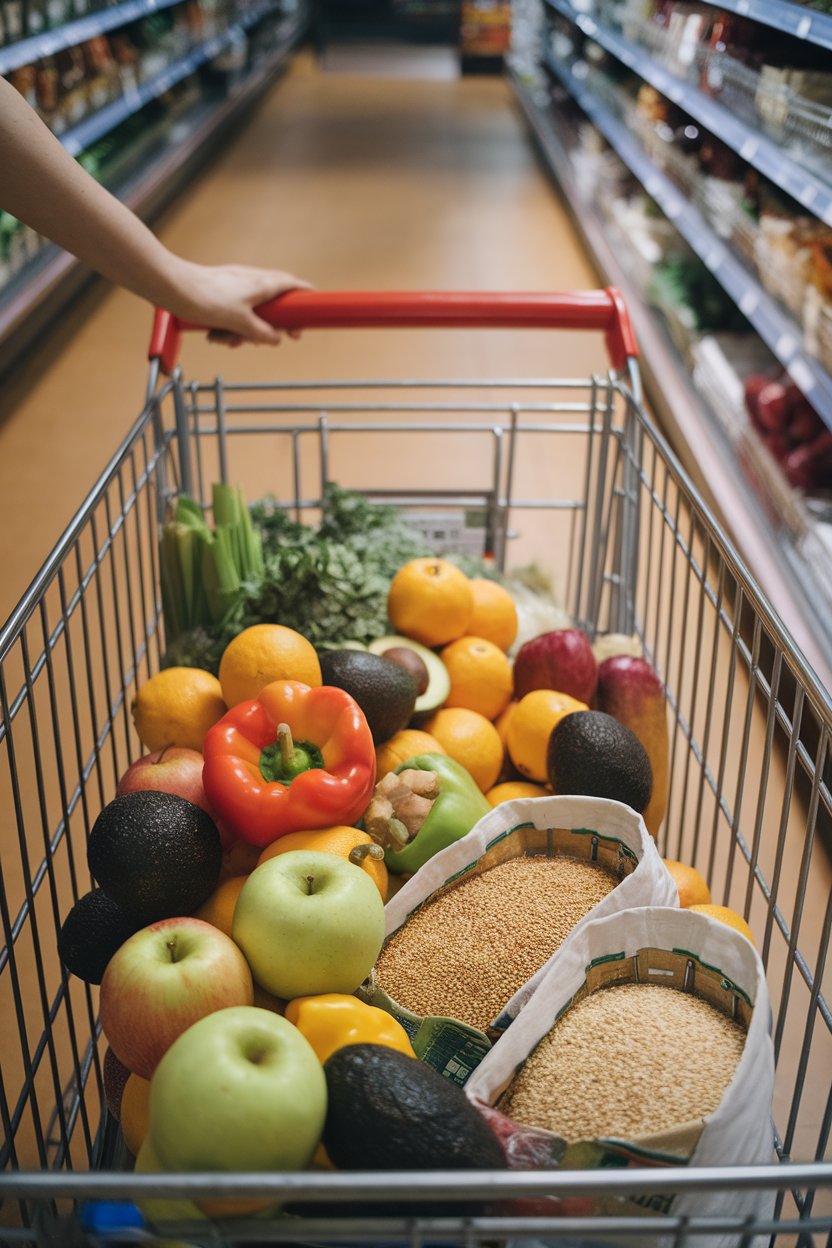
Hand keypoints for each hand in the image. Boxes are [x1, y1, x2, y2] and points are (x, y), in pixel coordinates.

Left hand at [165, 261, 310, 346]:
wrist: (173, 286)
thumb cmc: (206, 299)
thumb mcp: (240, 323)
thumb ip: (262, 333)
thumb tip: (276, 340)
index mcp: (261, 284)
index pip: (293, 286)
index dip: (306, 297)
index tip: (316, 308)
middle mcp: (251, 280)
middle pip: (274, 302)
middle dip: (273, 324)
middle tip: (278, 337)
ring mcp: (235, 285)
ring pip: (252, 311)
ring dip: (246, 330)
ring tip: (232, 341)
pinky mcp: (221, 291)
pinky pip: (235, 312)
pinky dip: (230, 325)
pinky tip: (216, 335)